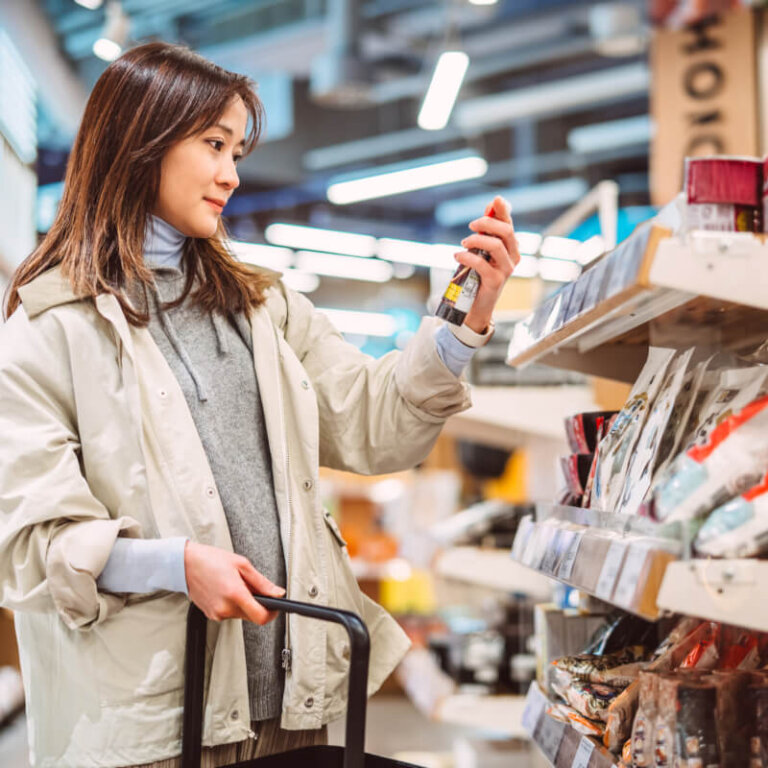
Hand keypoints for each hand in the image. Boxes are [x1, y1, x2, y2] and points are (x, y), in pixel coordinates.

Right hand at [184, 540, 284, 624]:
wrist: (185, 564)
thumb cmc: (211, 560)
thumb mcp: (242, 565)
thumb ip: (262, 582)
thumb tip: (277, 593)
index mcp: (235, 594)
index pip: (261, 617)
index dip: (272, 613)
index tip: (275, 607)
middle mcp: (225, 608)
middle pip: (252, 615)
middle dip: (256, 603)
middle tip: (250, 586)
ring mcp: (217, 614)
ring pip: (241, 615)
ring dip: (243, 603)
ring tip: (235, 585)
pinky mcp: (211, 615)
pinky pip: (229, 613)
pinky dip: (232, 604)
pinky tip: (226, 590)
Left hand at [454, 195, 519, 333]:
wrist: (476, 305)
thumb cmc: (477, 276)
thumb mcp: (480, 251)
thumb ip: (485, 232)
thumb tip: (489, 207)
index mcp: (510, 248)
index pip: (509, 225)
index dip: (504, 211)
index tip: (496, 200)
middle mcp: (513, 257)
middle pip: (506, 231)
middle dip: (487, 223)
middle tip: (470, 226)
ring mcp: (506, 270)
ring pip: (496, 245)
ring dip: (477, 240)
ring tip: (463, 243)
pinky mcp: (496, 281)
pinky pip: (482, 264)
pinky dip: (468, 257)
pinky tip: (458, 256)